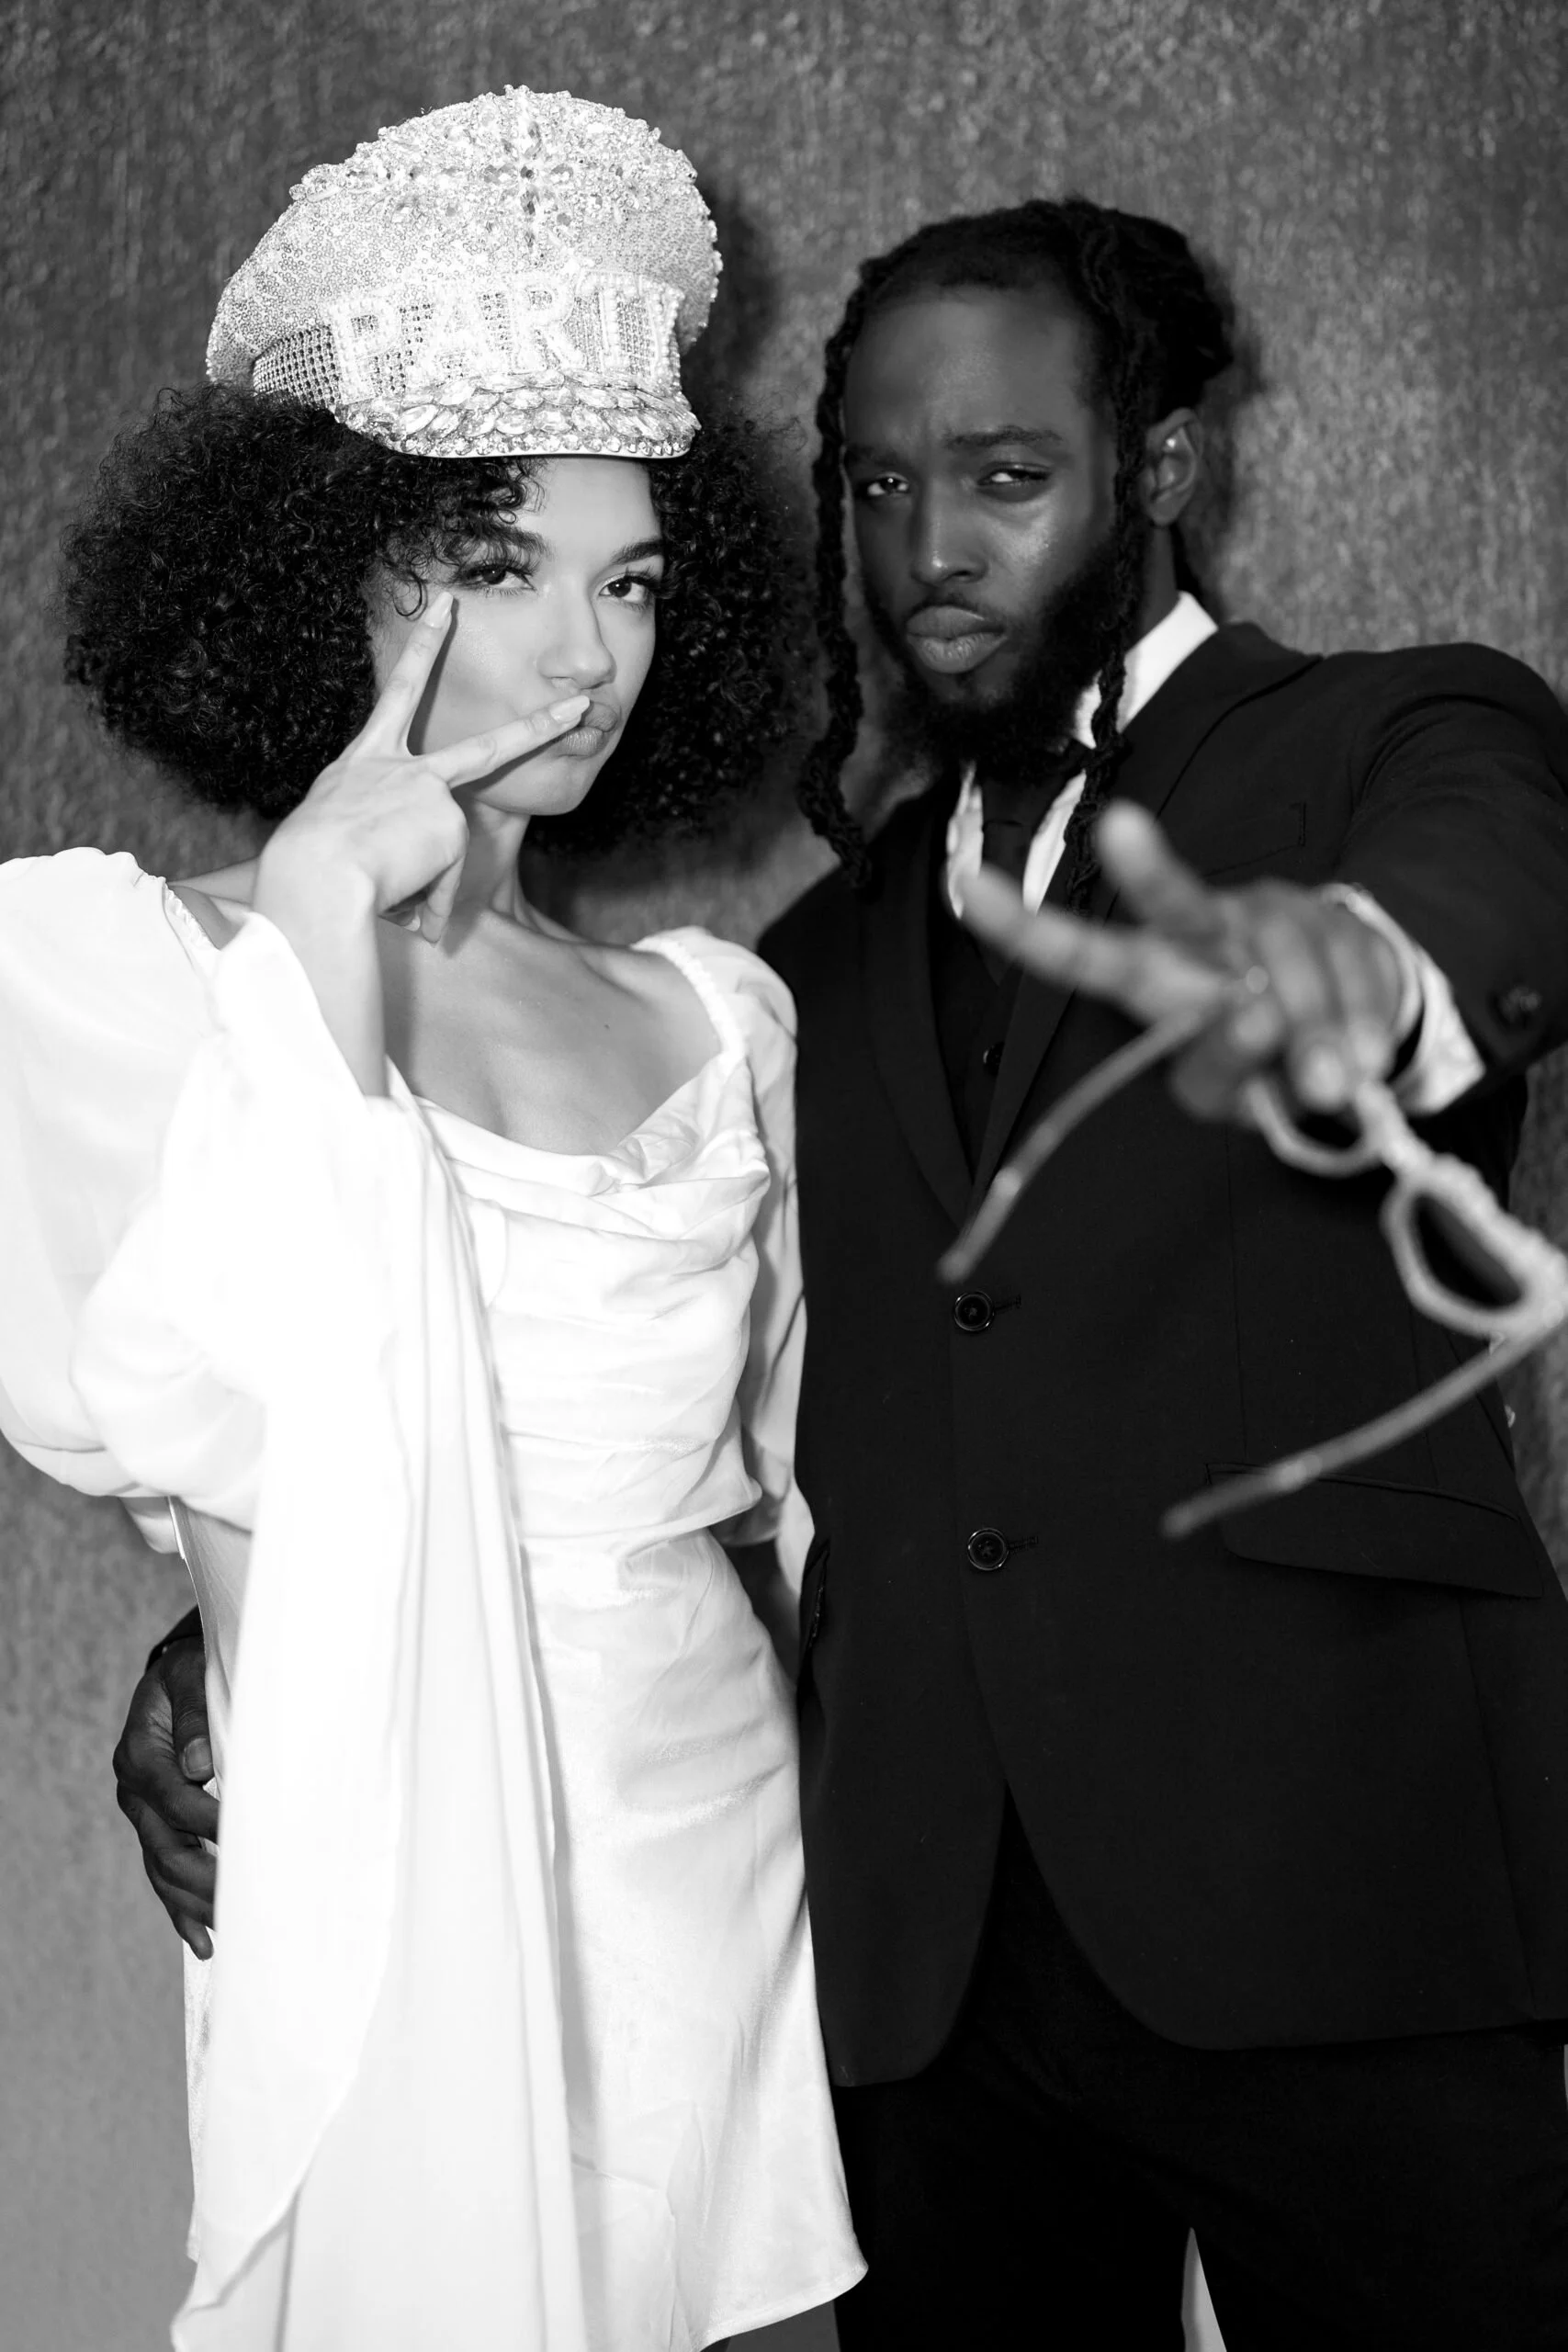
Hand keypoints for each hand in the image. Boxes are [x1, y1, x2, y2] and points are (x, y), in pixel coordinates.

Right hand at [111, 1636, 217, 1960]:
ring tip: (228, 1932)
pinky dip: (182, 1909)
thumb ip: (195, 1715)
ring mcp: (143, 1814)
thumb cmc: (193, 1671)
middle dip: (206, 1878)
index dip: (211, 1823)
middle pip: (166, 1849)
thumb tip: (199, 1762)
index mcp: (141, 1755)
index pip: (177, 1800)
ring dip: (194, 1904)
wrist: (179, 1675)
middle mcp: (135, 1791)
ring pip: (164, 1870)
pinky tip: (203, 1940)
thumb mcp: (192, 1675)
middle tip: (247, 1901)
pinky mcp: (156, 1827)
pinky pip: (164, 1875)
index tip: (249, 1841)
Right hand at [256, 589, 588, 947]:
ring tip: (380, 890)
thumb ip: (393, 854)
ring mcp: (433, 793)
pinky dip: (427, 901)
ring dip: (420, 887)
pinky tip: (395, 898)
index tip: (442, 611)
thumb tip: (427, 908)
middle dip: (540, 727)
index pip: (398, 694)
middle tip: (583, 706)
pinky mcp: (450, 823)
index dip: (422, 650)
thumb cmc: (309, 861)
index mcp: (365, 760)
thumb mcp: (343, 841)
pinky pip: (445, 882)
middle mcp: (403, 767)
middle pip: (486, 748)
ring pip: (445, 855)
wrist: (315, 868)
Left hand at [959, 801, 1405, 1119]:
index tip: (966, 886)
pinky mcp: (1336, 918)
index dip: (1026, 928)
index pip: (1085, 956)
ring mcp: (1269, 917)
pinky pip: (1350, 969)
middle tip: (1119, 827)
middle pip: (1174, 901)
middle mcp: (1201, 931)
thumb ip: (1226, 1072)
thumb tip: (1260, 1026)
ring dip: (1313, 1025)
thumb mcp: (1228, 1093)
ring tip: (1329, 1082)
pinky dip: (1359, 1022)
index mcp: (1154, 977)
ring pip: (1285, 955)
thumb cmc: (1263, 1065)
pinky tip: (1362, 1055)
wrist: (1357, 1039)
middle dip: (1147, 868)